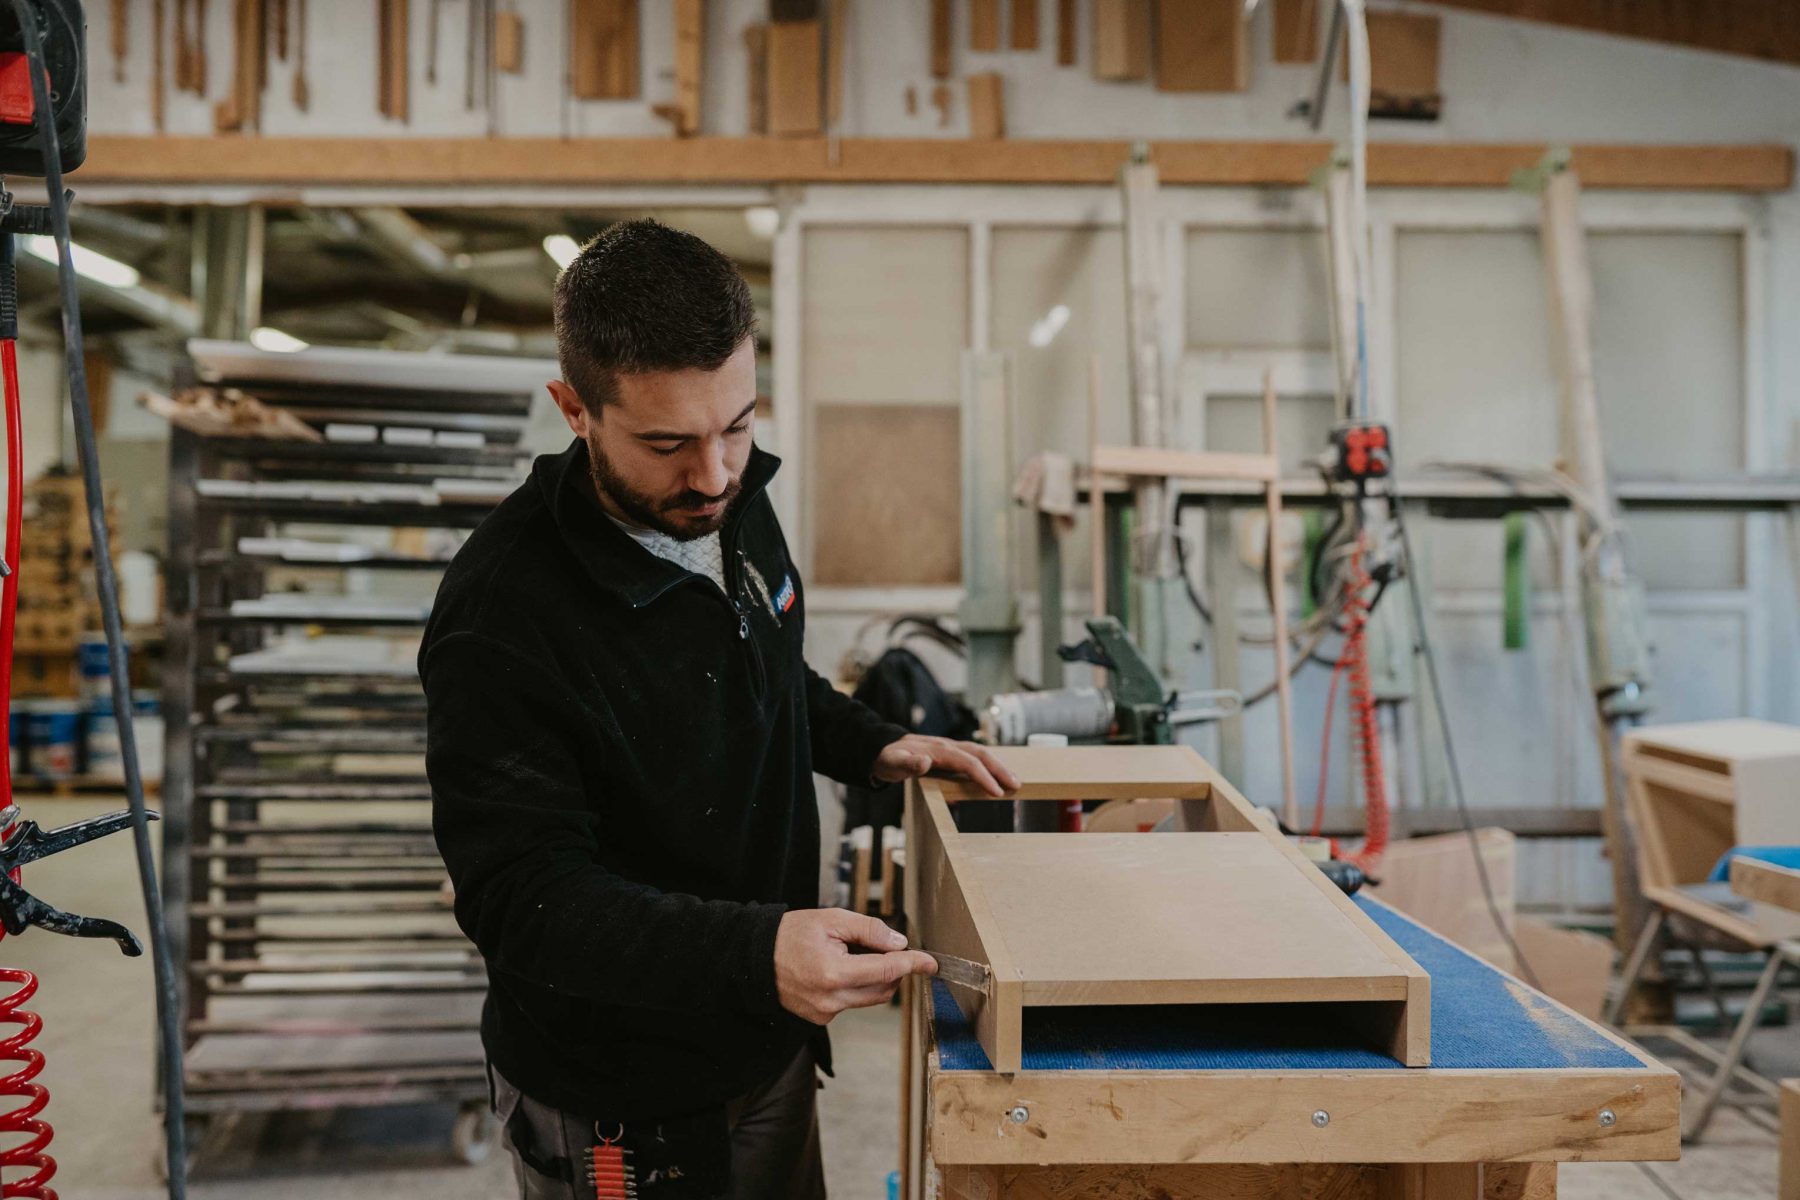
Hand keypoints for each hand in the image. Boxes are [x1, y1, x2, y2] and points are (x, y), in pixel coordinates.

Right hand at [773, 909, 936, 1024]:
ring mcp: (824, 1013)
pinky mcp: (820, 1019)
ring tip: (854, 956)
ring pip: (870, 999)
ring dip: (876, 979)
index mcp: (833, 973)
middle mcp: (831, 1000)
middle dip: (894, 970)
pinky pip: (851, 1003)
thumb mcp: (831, 919)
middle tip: (886, 948)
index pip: (886, 971)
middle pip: (884, 990)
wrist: (754, 958)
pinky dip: (856, 987)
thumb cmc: (790, 934)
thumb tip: (899, 944)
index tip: (931, 963)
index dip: (913, 964)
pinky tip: (837, 970)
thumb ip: (868, 930)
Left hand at [873, 734, 1019, 797]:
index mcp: (937, 750)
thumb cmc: (887, 758)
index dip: (983, 777)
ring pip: (979, 754)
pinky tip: (995, 781)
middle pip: (980, 754)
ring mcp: (949, 749)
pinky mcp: (949, 754)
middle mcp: (947, 746)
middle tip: (1016, 786)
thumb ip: (907, 763)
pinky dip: (987, 767)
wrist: (882, 749)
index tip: (996, 792)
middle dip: (1000, 770)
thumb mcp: (891, 763)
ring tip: (1013, 783)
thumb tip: (924, 762)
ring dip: (998, 767)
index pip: (967, 762)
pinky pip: (973, 759)